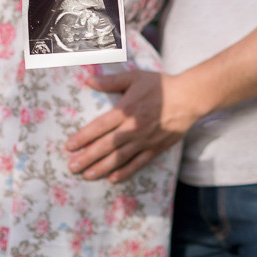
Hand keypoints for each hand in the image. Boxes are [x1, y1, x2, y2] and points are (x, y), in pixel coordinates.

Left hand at [64, 70, 201, 181]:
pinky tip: (112, 178)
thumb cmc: (160, 85)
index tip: (68, 146)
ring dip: (101, 168)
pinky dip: (125, 172)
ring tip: (86, 175)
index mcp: (126, 110)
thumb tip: (88, 80)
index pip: (99, 126)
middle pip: (106, 146)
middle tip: (71, 167)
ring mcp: (145, 140)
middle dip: (87, 157)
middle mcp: (133, 128)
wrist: (188, 98)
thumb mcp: (134, 77)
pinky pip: (138, 163)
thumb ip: (110, 80)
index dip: (83, 137)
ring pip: (119, 158)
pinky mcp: (156, 148)